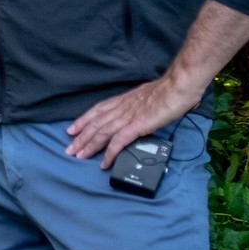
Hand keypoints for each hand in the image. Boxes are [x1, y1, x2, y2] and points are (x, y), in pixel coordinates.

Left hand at [65, 72, 201, 166]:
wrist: (179, 86)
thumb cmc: (170, 90)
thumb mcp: (149, 96)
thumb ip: (143, 104)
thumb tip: (147, 111)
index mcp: (124, 100)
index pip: (97, 110)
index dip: (83, 120)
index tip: (72, 129)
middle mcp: (122, 107)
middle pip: (95, 124)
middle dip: (81, 137)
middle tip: (69, 149)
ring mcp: (128, 116)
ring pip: (102, 133)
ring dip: (89, 146)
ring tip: (79, 156)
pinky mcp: (138, 125)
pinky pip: (119, 141)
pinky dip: (109, 153)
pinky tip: (103, 163)